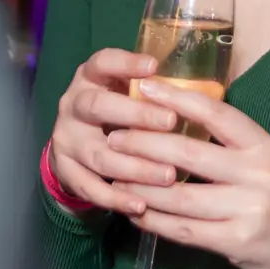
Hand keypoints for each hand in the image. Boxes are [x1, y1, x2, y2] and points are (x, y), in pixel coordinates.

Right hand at [46, 49, 182, 216]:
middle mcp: (73, 105)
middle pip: (96, 106)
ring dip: (134, 166)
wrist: (77, 147)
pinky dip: (116, 198)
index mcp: (90, 78)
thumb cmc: (117, 112)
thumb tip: (205, 88)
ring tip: (168, 175)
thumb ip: (152, 90)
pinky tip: (141, 206)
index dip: (125, 63)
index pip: (102, 62)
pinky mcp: (65, 171)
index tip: (154, 66)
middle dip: (135, 115)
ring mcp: (66, 139)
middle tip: (171, 121)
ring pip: (98, 154)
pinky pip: (89, 188)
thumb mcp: (126, 92)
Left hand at [108, 83, 269, 268]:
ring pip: (180, 196)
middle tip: (115, 137)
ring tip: (115, 178)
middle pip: (189, 155)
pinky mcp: (234, 242)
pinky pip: (184, 230)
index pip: (215, 114)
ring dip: (141, 187)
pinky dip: (154, 221)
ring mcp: (247, 210)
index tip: (144, 87)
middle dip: (145, 144)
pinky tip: (135, 212)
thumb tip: (170, 111)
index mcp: (262, 145)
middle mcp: (257, 175)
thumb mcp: (260, 157)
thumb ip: (224, 139)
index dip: (177, 98)